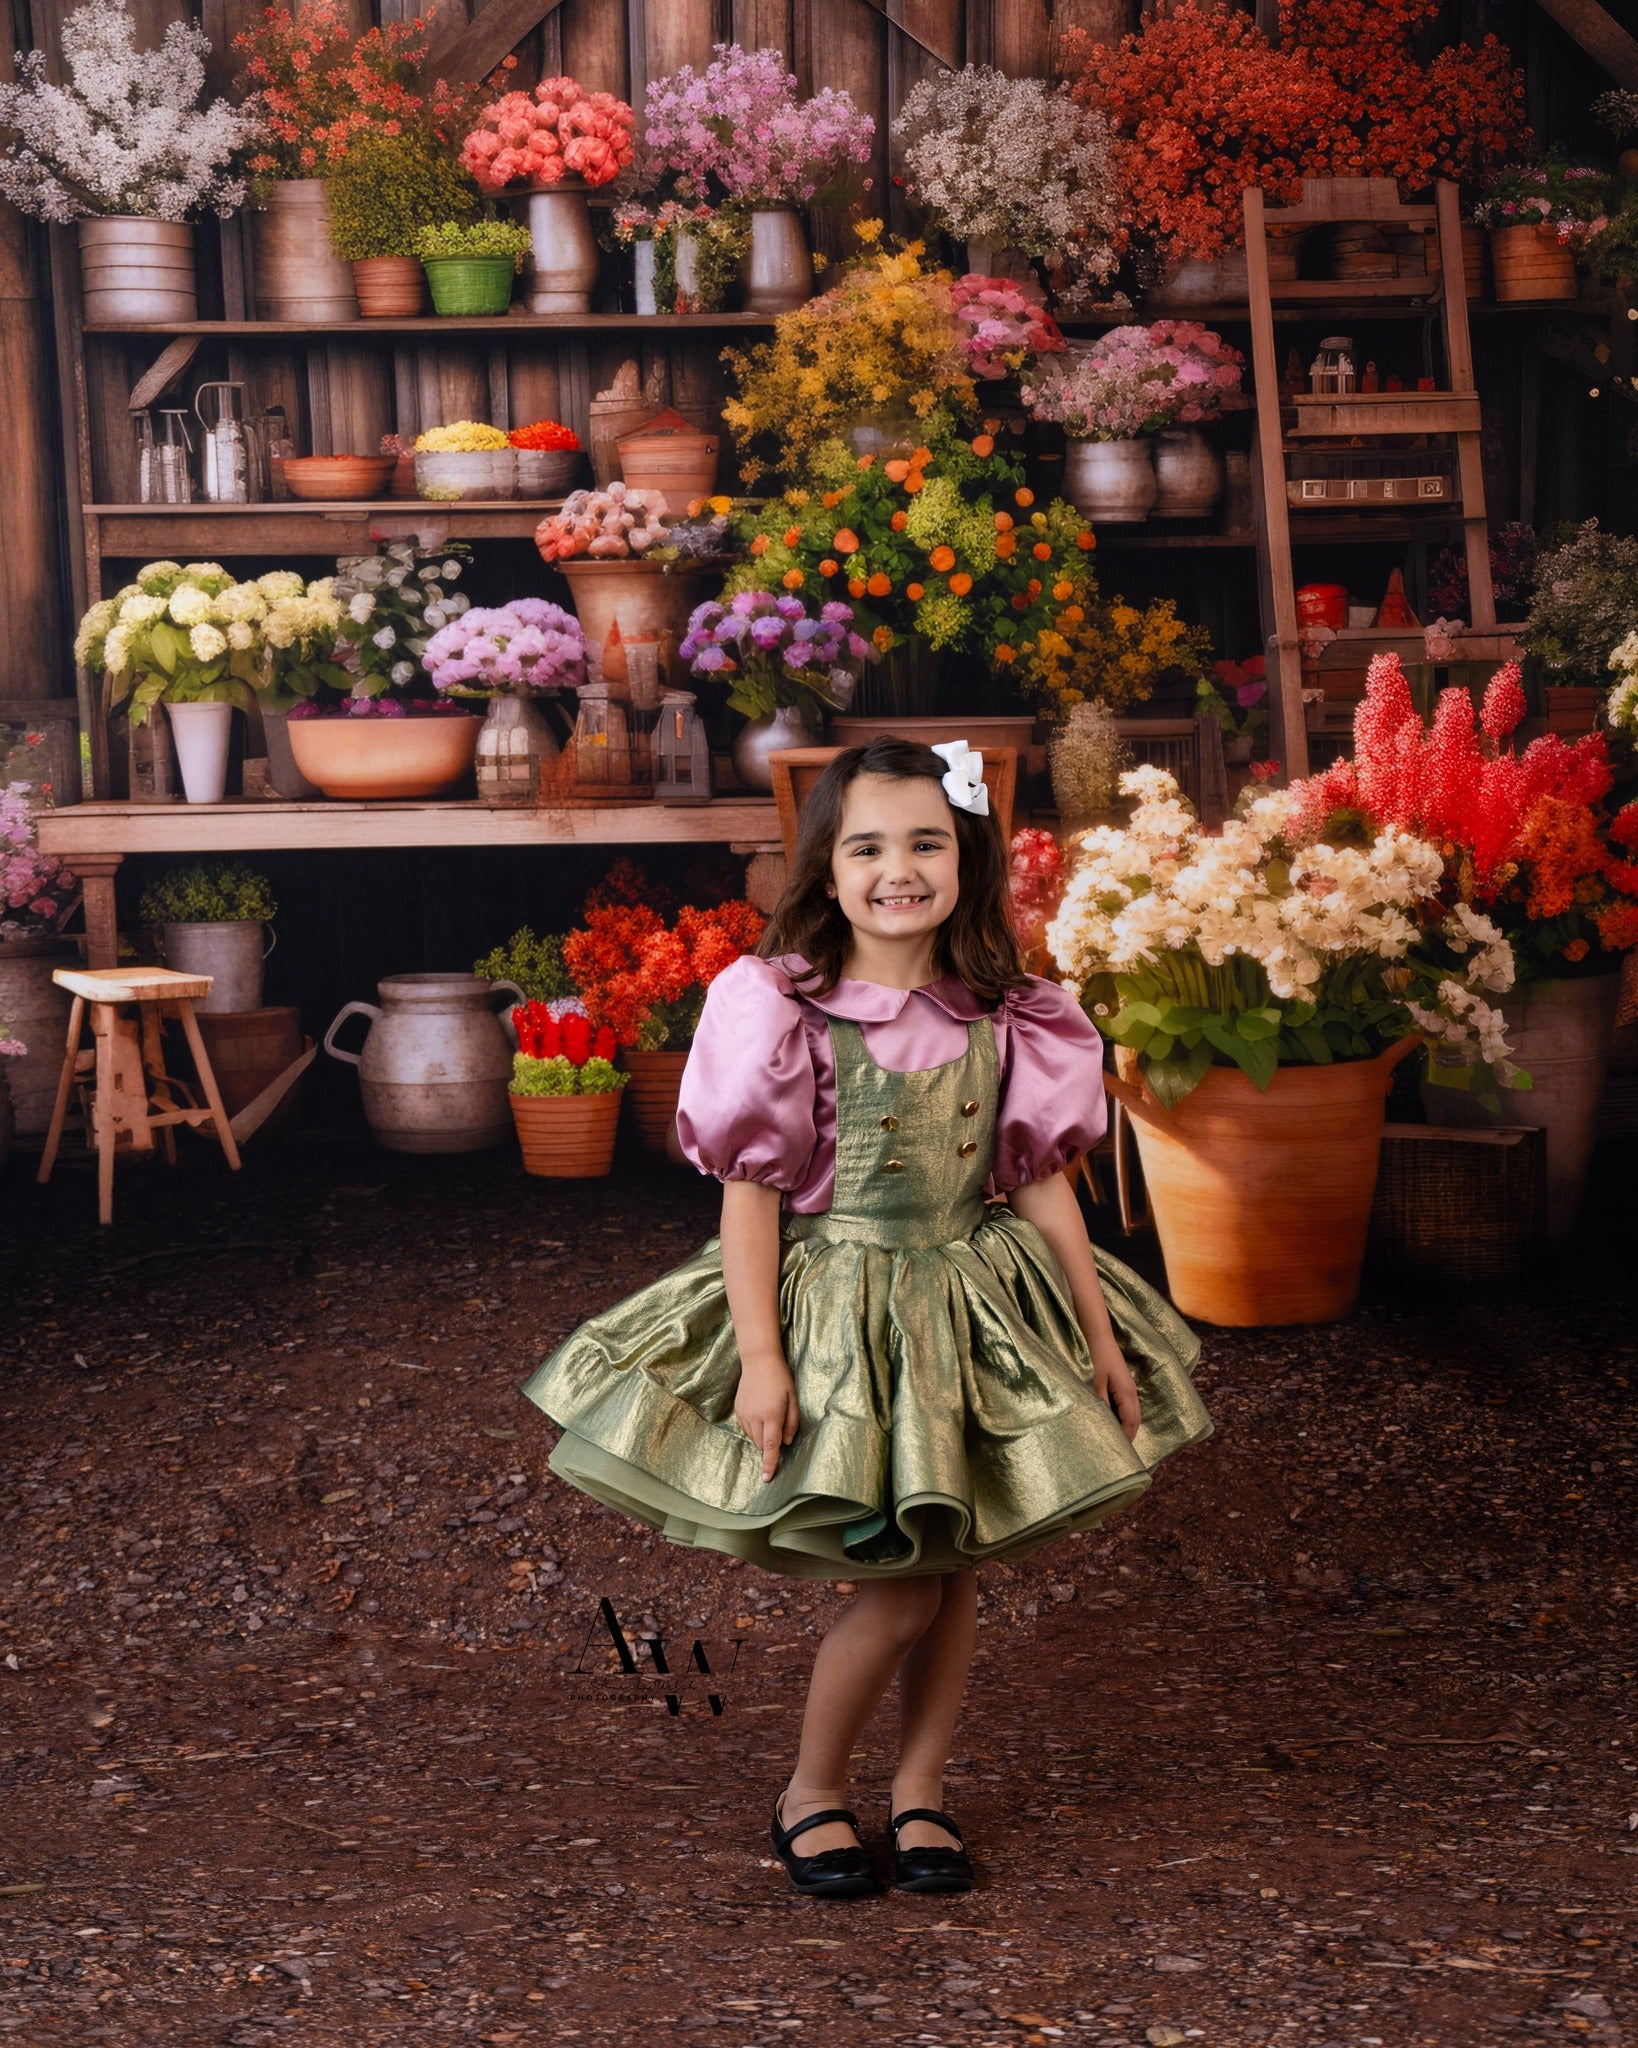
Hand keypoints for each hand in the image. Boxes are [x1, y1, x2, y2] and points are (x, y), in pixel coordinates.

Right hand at [734, 1359, 800, 1482]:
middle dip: (771, 1444)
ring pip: (753, 1438)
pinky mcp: (737, 1410)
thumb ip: (792, 1422)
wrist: (758, 1360)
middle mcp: (755, 1417)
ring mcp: (744, 1414)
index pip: (771, 1446)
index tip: (767, 1478)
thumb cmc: (780, 1378)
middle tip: (779, 1425)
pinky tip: (760, 1412)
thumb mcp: (793, 1398)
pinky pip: (746, 1428)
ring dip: (762, 1435)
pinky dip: (754, 1428)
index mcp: (771, 1415)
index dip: (770, 1464)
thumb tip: (788, 1442)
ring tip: (769, 1415)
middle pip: (762, 1444)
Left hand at [1092, 1341, 1140, 1442]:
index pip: (1131, 1421)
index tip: (1119, 1450)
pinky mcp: (1124, 1387)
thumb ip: (1101, 1402)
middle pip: (1135, 1420)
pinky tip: (1113, 1423)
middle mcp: (1132, 1393)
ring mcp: (1129, 1390)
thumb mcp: (1097, 1382)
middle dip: (1129, 1435)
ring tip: (1117, 1440)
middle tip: (1119, 1450)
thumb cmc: (1099, 1359)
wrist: (1101, 1340)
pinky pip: (1127, 1407)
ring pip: (1132, 1414)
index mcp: (1127, 1393)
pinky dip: (1123, 1418)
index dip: (1127, 1436)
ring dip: (1127, 1427)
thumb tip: (1104, 1422)